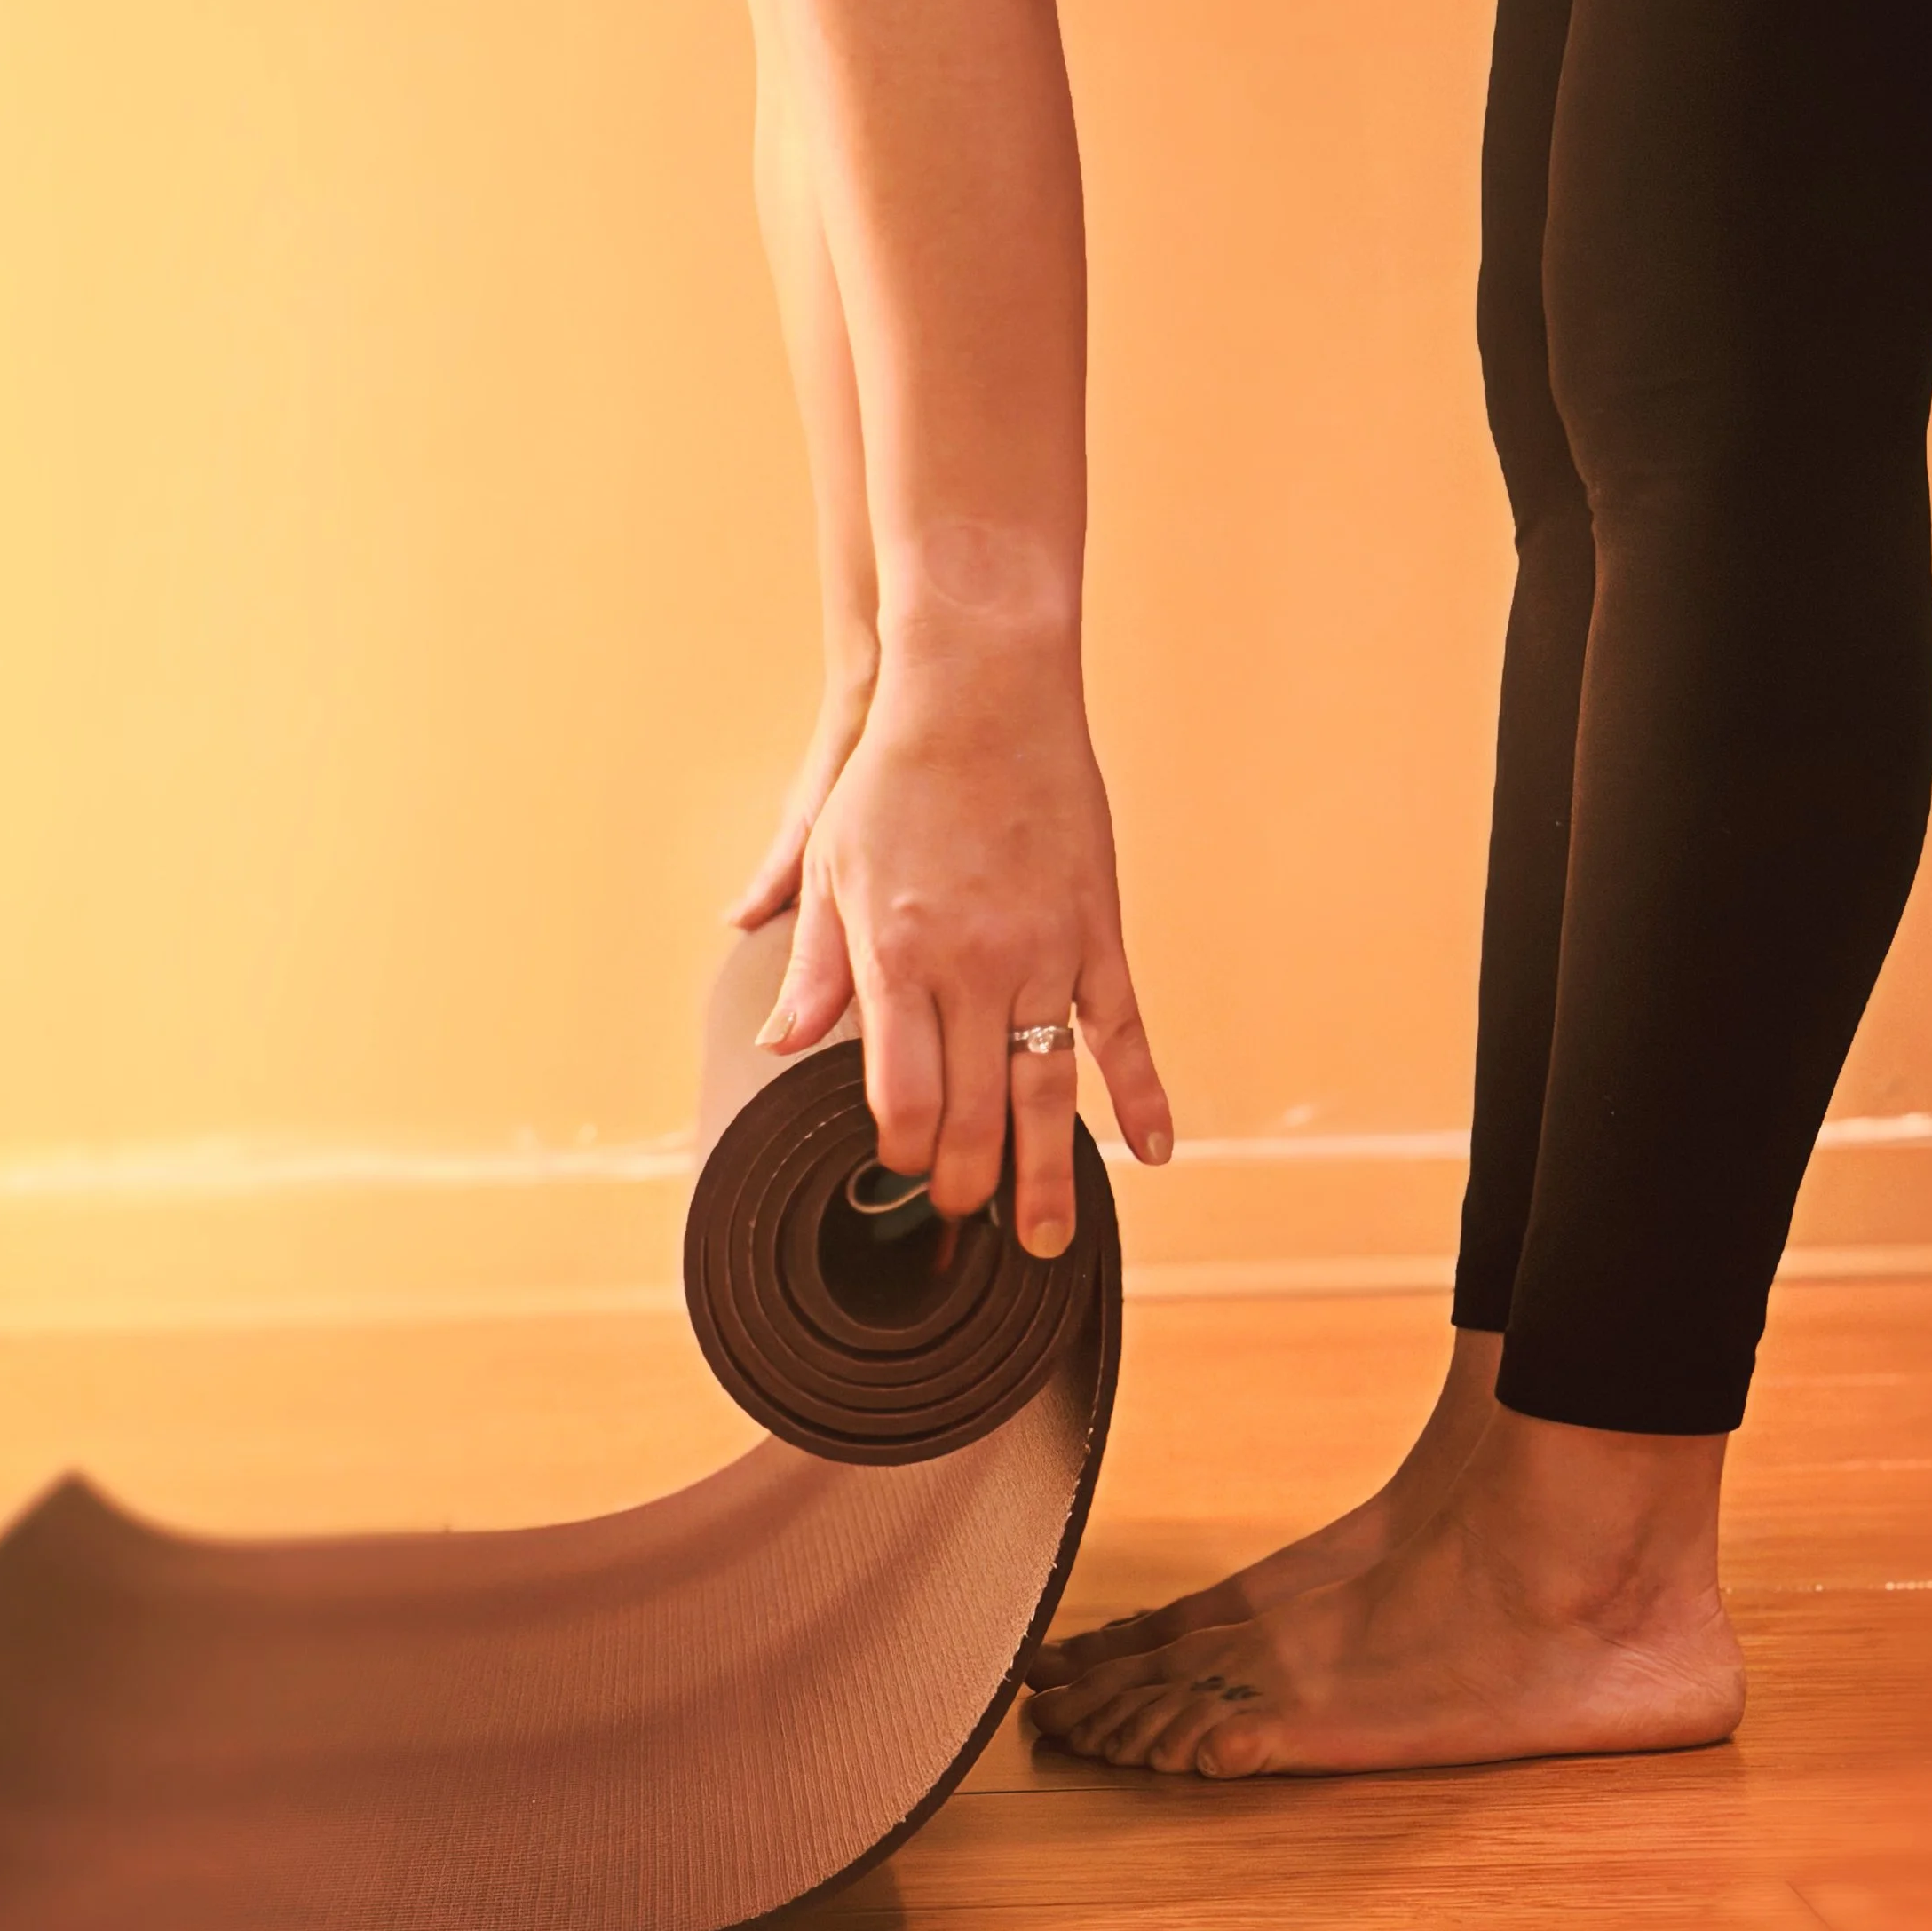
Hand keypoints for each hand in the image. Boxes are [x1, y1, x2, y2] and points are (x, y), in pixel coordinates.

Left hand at [754, 642, 1170, 1254]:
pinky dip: (1139, 1097)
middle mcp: (972, 968)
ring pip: (1047, 1090)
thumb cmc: (897, 774)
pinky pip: (1121, 1032)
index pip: (901, 1095)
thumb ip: (817, 968)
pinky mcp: (1095, 933)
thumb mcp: (833, 866)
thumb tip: (781, 1046)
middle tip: (965, 1225)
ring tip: (1047, 1240)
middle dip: (967, 1184)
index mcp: (897, 958)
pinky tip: (1151, 1154)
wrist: (983, 690)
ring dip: (1049, 1175)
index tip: (900, 1179)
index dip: (902, 1153)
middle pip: (974, 1110)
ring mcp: (1043, 954)